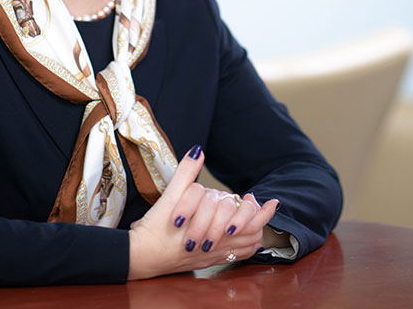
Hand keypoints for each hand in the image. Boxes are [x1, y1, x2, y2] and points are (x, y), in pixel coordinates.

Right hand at [127, 145, 277, 279]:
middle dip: (260, 220)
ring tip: (259, 223)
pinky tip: (244, 242)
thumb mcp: (171, 196)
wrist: (140, 257)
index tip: (272, 202)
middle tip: (266, 207)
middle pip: (250, 234)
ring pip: (243, 247)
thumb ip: (187, 172)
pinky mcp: (204, 262)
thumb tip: (198, 150)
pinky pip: (232, 258)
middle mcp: (218, 245)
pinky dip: (243, 249)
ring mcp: (212, 255)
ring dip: (254, 234)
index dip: (260, 211)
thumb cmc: (156, 228)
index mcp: (214, 227)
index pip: (247, 219)